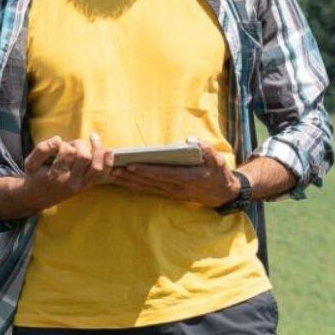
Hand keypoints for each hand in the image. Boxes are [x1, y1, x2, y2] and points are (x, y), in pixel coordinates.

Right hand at [19, 131, 110, 211]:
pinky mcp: (87, 186)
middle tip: (73, 145)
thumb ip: (42, 149)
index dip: (65, 144)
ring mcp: (81, 185)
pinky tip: (108, 150)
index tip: (60, 145)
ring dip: (97, 150)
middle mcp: (70, 182)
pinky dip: (108, 162)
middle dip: (80, 145)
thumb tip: (58, 139)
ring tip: (93, 138)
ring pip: (97, 167)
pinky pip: (103, 175)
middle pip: (84, 157)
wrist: (38, 197)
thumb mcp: (30, 162)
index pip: (67, 152)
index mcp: (55, 175)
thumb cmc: (35, 176)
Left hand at [113, 142, 243, 207]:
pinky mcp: (168, 194)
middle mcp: (177, 188)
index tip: (131, 166)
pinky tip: (122, 182)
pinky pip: (148, 190)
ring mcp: (171, 193)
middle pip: (149, 182)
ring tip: (112, 174)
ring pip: (146, 187)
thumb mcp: (219, 160)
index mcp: (188, 178)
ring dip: (128, 182)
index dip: (146, 170)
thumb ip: (207, 149)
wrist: (222, 194)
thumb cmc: (219, 173)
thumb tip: (190, 140)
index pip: (163, 173)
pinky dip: (134, 186)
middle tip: (112, 169)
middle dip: (130, 176)